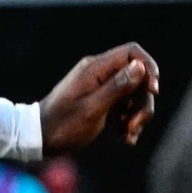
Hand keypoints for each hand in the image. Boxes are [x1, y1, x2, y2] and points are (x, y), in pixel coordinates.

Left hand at [39, 44, 159, 150]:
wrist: (38, 139)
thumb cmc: (62, 125)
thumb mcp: (92, 108)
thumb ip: (117, 87)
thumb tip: (140, 67)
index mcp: (95, 68)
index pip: (132, 53)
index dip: (149, 68)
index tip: (153, 91)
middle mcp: (100, 73)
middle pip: (138, 78)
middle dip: (143, 103)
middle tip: (135, 126)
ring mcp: (101, 88)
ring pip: (134, 95)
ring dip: (136, 117)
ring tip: (127, 137)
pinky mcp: (102, 102)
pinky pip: (124, 107)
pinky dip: (127, 123)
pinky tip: (123, 139)